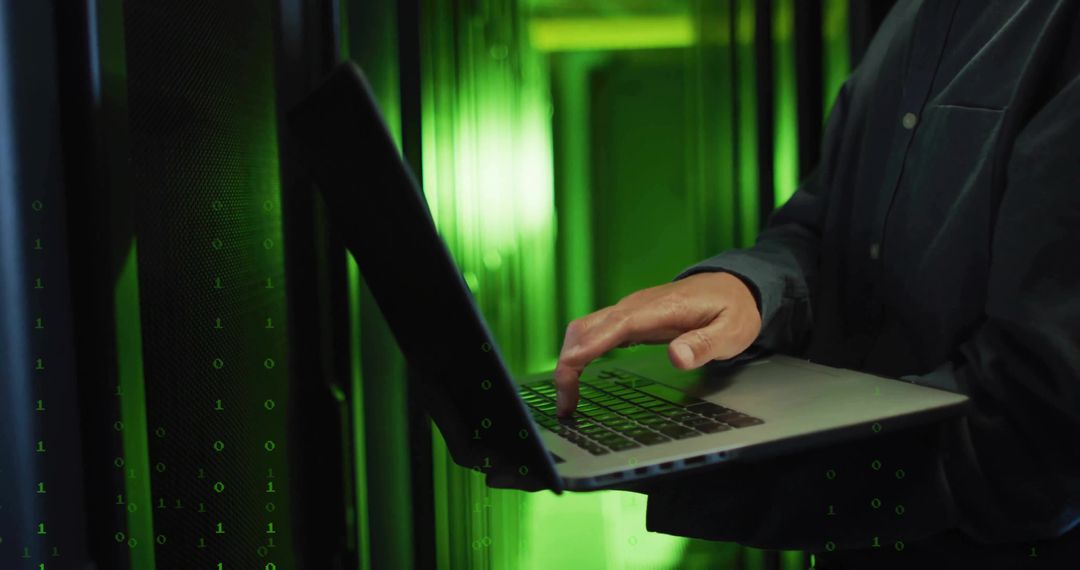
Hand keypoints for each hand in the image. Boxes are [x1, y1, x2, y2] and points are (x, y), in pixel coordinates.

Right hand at [553, 272, 761, 416]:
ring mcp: (630, 311)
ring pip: (585, 329)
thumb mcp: (732, 331)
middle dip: (568, 363)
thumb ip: (704, 345)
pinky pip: (594, 333)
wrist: (733, 285)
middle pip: (588, 327)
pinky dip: (579, 354)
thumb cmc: (733, 309)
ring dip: (569, 361)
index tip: (570, 366)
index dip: (591, 345)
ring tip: (568, 400)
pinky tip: (578, 377)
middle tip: (567, 405)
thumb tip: (677, 357)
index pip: (618, 325)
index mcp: (662, 309)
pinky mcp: (629, 319)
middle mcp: (638, 306)